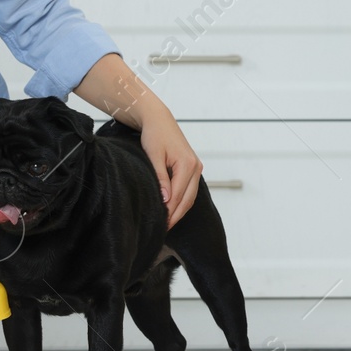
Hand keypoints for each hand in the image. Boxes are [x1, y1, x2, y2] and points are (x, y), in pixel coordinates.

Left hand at [139, 110, 202, 229]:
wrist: (159, 120)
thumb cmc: (154, 135)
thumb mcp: (154, 156)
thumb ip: (160, 178)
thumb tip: (165, 200)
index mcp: (187, 164)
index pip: (178, 195)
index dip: (169, 211)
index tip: (160, 224)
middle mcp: (196, 167)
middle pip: (187, 199)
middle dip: (175, 216)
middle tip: (163, 230)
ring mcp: (196, 168)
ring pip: (190, 197)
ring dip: (179, 211)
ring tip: (167, 224)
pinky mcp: (192, 168)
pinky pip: (189, 190)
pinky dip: (182, 202)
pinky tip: (172, 210)